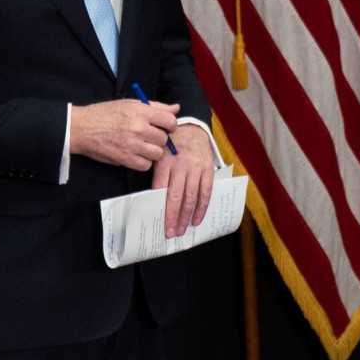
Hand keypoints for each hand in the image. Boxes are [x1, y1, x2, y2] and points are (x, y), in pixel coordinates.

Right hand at [67, 99, 184, 173]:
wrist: (82, 128)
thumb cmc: (106, 114)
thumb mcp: (130, 104)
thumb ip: (155, 106)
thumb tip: (176, 108)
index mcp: (141, 111)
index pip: (170, 120)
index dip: (170, 125)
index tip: (163, 127)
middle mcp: (138, 128)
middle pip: (164, 139)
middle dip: (158, 138)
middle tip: (148, 137)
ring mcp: (132, 145)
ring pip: (157, 153)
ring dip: (152, 151)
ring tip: (142, 146)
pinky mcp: (125, 159)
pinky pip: (146, 165)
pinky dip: (143, 162)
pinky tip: (136, 155)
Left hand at [148, 116, 219, 233]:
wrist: (191, 127)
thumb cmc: (170, 144)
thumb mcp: (158, 152)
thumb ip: (157, 173)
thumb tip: (153, 198)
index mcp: (165, 161)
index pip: (160, 187)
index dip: (159, 205)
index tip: (157, 220)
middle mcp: (181, 165)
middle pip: (176, 195)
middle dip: (172, 216)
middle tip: (170, 232)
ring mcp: (195, 168)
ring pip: (191, 196)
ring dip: (186, 216)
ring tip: (181, 230)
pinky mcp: (207, 170)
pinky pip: (206, 192)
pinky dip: (202, 207)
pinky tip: (197, 219)